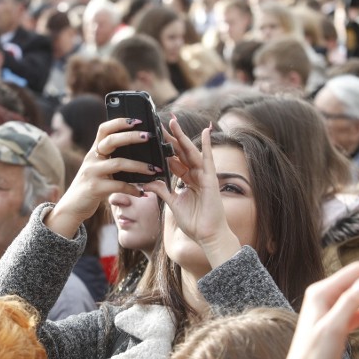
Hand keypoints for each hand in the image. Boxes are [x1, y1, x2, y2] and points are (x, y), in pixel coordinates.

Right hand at [46, 118, 158, 237]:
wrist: (72, 207)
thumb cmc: (91, 186)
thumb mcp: (98, 169)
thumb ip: (111, 159)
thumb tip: (139, 153)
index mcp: (94, 151)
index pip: (104, 129)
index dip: (120, 122)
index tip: (138, 120)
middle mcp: (91, 158)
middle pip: (111, 141)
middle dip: (131, 137)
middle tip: (148, 136)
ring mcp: (92, 173)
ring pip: (118, 163)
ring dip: (139, 166)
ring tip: (154, 169)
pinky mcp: (94, 188)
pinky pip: (118, 186)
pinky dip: (132, 189)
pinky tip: (141, 192)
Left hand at [145, 118, 240, 267]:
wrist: (208, 235)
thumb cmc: (195, 223)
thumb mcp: (173, 204)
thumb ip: (162, 191)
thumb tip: (148, 182)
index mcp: (187, 181)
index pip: (174, 161)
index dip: (165, 150)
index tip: (155, 138)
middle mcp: (195, 176)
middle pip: (181, 153)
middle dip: (171, 139)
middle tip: (160, 124)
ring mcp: (204, 176)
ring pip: (191, 153)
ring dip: (182, 137)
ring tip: (173, 122)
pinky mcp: (211, 180)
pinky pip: (208, 160)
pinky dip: (207, 146)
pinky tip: (206, 131)